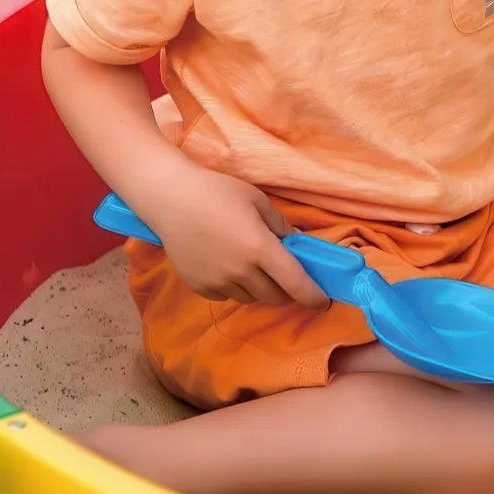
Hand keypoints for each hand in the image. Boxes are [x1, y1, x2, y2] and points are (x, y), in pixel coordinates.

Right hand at [134, 162, 328, 308]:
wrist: (170, 198)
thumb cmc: (218, 191)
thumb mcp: (258, 201)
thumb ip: (281, 226)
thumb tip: (299, 242)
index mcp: (259, 249)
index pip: (295, 283)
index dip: (313, 296)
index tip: (322, 302)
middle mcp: (240, 271)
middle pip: (274, 296)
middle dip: (286, 290)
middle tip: (285, 275)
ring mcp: (218, 282)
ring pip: (250, 298)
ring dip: (260, 289)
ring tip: (252, 266)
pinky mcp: (199, 286)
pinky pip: (227, 296)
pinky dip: (235, 288)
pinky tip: (228, 266)